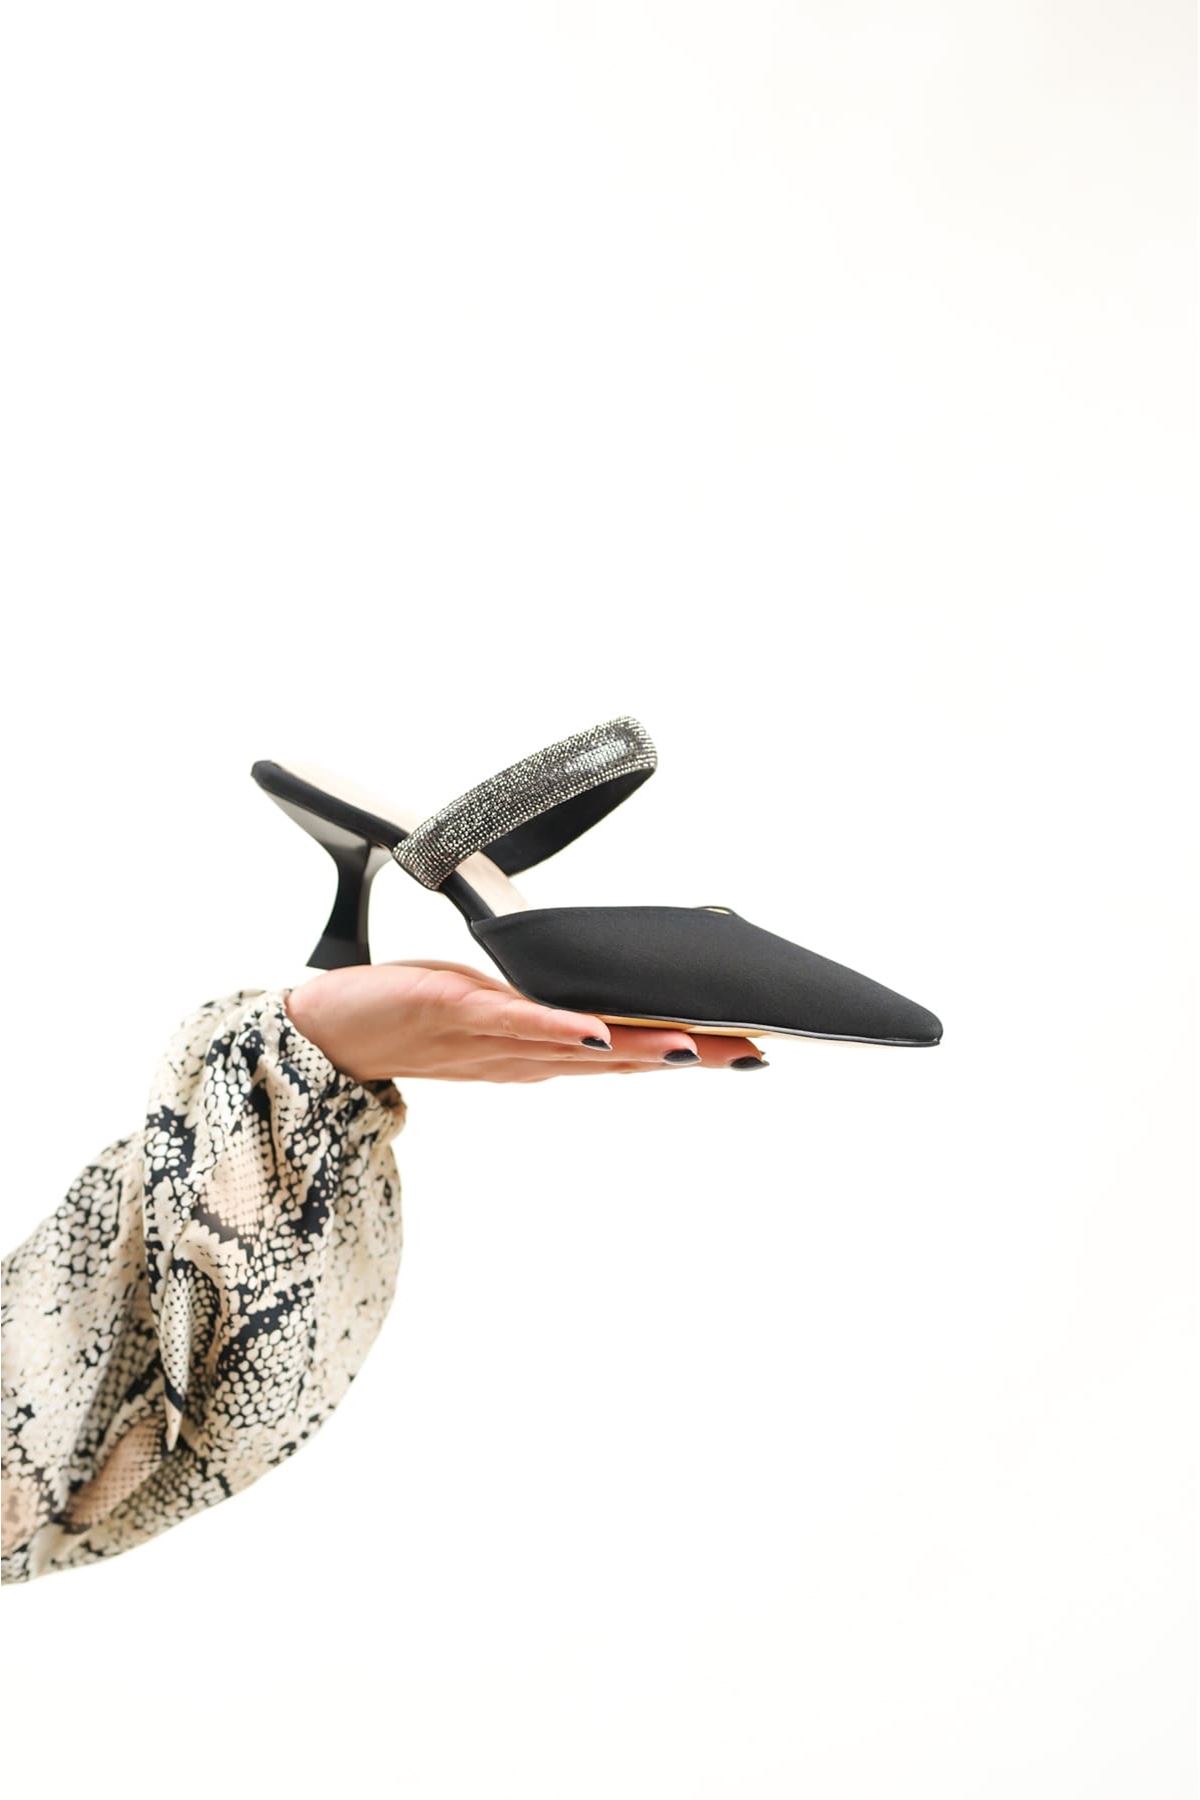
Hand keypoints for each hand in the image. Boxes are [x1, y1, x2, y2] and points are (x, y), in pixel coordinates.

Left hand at [284, 960, 765, 1082]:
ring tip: (695, 1046)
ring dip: (639, 1049)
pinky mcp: (461, 1012)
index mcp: (544, 1053)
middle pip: (623, 1059)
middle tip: (754, 1052)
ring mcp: (498, 1040)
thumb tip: (600, 1000)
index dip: (693, 1055)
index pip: (631, 1054)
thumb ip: (549, 1008)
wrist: (333, 1032)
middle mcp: (530, 1057)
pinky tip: (597, 1033)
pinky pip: (520, 1023)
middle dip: (691, 1056)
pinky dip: (561, 1030)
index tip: (754, 1050)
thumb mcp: (496, 1006)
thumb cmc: (414, 1015)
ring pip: (583, 1048)